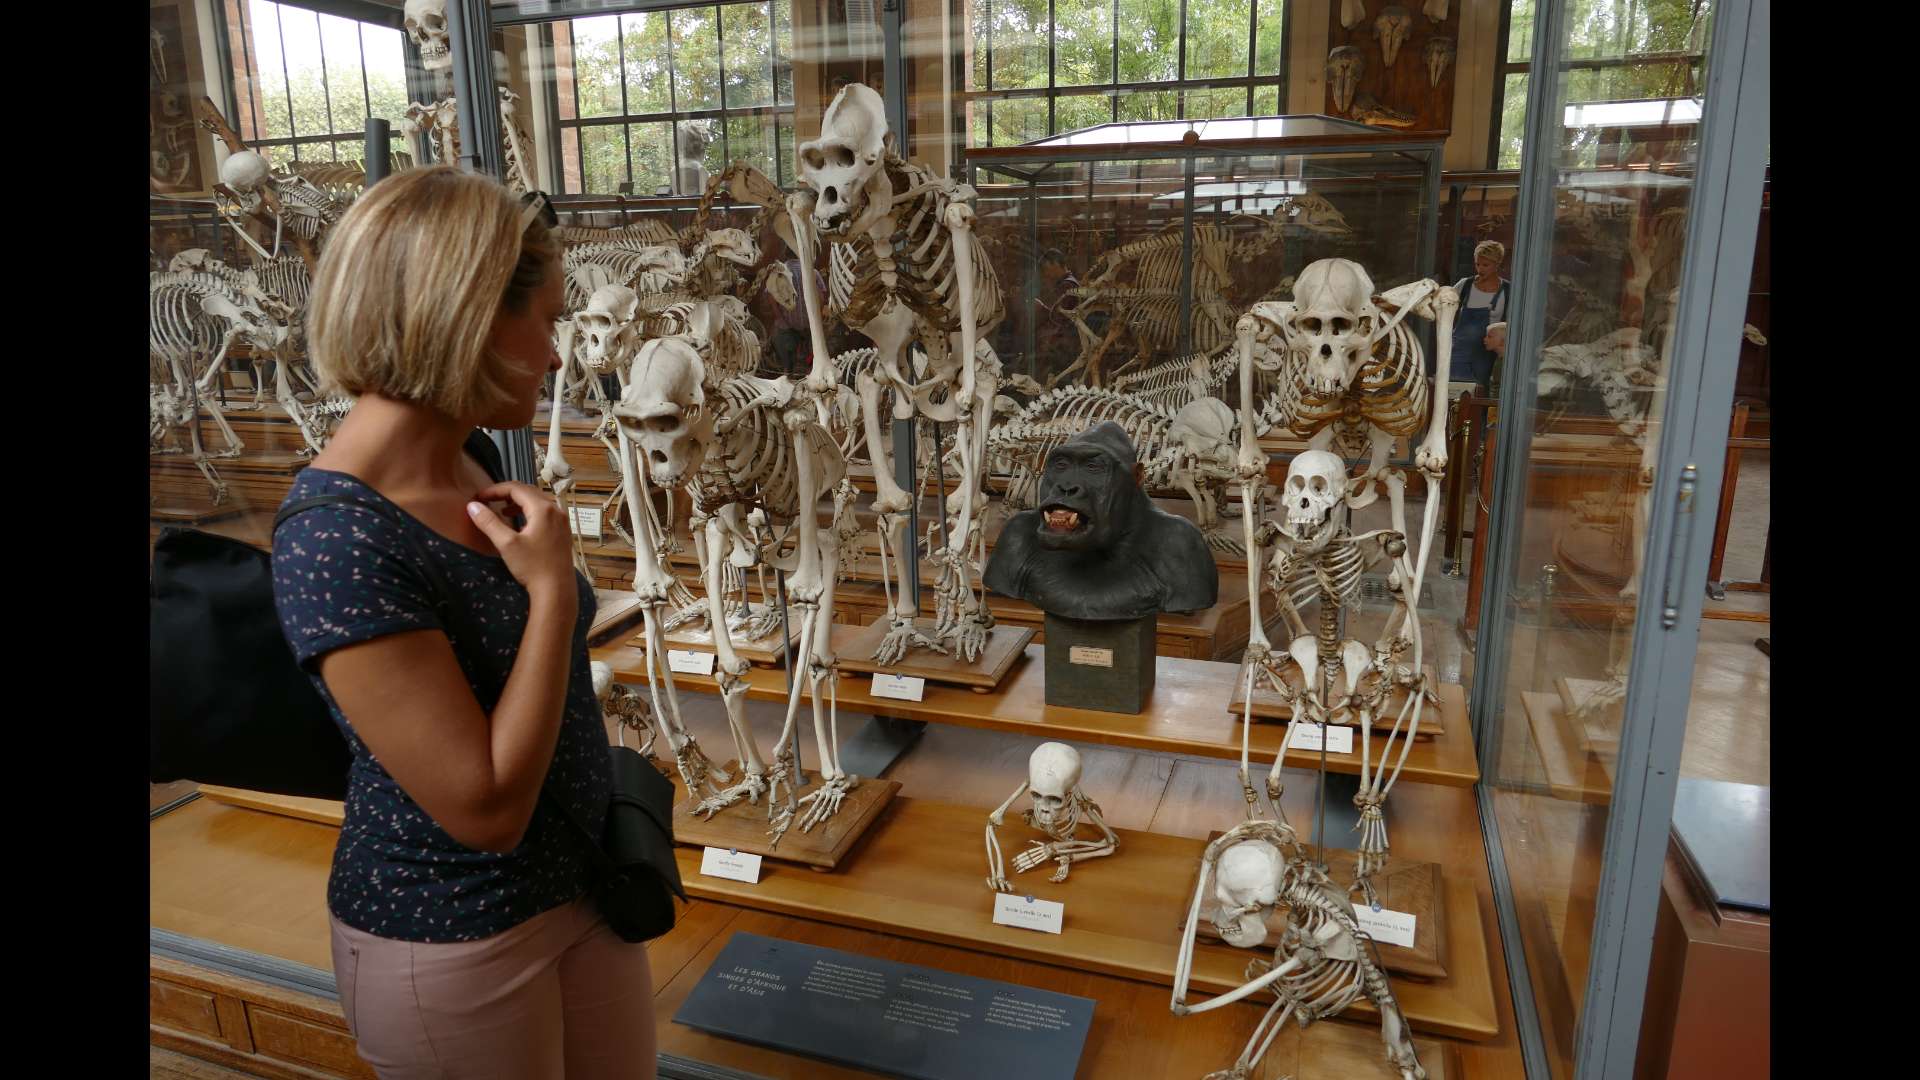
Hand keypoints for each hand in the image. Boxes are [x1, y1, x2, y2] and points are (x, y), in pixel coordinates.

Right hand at [467, 482, 577, 602]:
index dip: (495, 490)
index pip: (516, 488)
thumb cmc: (533, 567)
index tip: (479, 497)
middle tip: (488, 500)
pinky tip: (519, 524)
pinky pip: (544, 513)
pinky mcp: (563, 532)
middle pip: (528, 492)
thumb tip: (472, 506)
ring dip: (518, 502)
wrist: (557, 590)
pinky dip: (529, 512)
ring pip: (537, 502)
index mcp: (543, 509)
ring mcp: (562, 521)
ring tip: (502, 509)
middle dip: (506, 493)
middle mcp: (556, 511)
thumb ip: (489, 522)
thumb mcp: (506, 544)